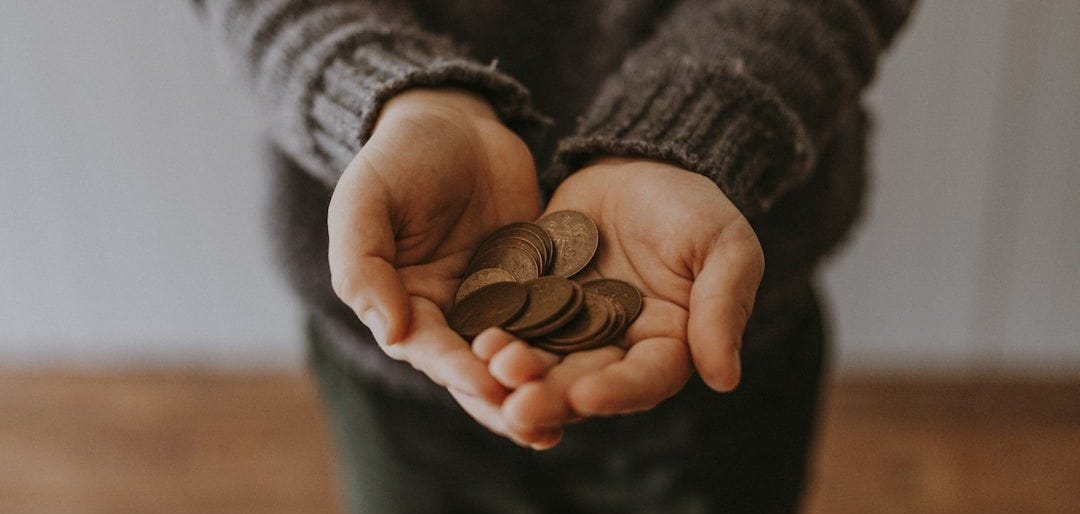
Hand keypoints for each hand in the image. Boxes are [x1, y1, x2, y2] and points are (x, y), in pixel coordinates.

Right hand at [327, 88, 548, 443]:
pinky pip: (553, 319)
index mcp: (401, 304)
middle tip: (539, 426)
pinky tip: (600, 366)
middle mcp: (448, 315)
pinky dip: (570, 345)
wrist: (454, 120)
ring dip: (540, 386)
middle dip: (505, 399)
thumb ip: (364, 264)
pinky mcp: (535, 284)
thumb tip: (391, 332)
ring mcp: (495, 303)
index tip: (489, 385)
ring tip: (572, 416)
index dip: (457, 370)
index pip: (428, 349)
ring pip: (518, 355)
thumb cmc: (398, 157)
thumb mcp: (365, 200)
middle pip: (476, 369)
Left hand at [494, 157, 764, 436]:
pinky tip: (473, 339)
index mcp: (667, 345)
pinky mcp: (531, 301)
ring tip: (492, 368)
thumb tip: (724, 379)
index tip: (586, 397)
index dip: (617, 392)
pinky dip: (494, 332)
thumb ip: (722, 308)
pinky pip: (511, 322)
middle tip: (517, 407)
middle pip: (583, 382)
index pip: (644, 379)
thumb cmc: (693, 206)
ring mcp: (568, 327)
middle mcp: (614, 348)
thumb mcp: (724, 247)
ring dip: (516, 372)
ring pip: (541, 361)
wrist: (636, 164)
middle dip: (551, 396)